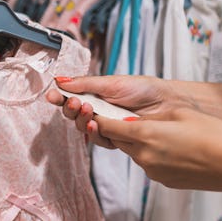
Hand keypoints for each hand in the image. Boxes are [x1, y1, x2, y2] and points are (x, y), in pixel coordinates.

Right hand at [46, 75, 193, 148]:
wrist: (168, 103)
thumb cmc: (145, 89)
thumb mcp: (112, 83)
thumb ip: (86, 84)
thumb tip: (61, 80)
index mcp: (96, 95)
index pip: (71, 98)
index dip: (60, 98)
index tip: (53, 95)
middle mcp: (99, 111)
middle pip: (74, 115)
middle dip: (71, 109)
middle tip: (75, 103)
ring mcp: (107, 126)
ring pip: (84, 128)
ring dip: (81, 120)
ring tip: (88, 111)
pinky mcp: (116, 139)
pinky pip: (100, 140)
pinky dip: (95, 133)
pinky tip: (96, 125)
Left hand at [95, 107, 221, 191]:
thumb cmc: (213, 134)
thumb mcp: (180, 113)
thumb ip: (152, 117)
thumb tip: (135, 121)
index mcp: (145, 135)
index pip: (108, 127)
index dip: (100, 119)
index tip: (95, 112)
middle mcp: (143, 156)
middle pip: (119, 141)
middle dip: (119, 131)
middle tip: (126, 119)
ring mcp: (152, 172)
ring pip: (134, 153)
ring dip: (138, 143)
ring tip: (162, 134)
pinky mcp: (163, 181)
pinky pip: (149, 165)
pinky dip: (153, 156)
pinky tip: (174, 149)